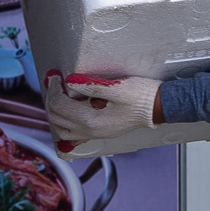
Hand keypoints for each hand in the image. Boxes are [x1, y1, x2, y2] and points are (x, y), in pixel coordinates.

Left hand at [43, 71, 159, 151]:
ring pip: (62, 129)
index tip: (55, 75)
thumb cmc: (141, 96)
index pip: (60, 105)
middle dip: (51, 99)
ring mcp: (95, 134)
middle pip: (57, 118)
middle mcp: (91, 131)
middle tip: (53, 82)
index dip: (54, 88)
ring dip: (55, 112)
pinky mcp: (100, 132)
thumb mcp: (117, 87)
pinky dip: (65, 124)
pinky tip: (68, 113)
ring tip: (58, 95)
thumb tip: (70, 82)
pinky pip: (74, 135)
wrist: (158, 108)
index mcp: (92, 120)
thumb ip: (91, 86)